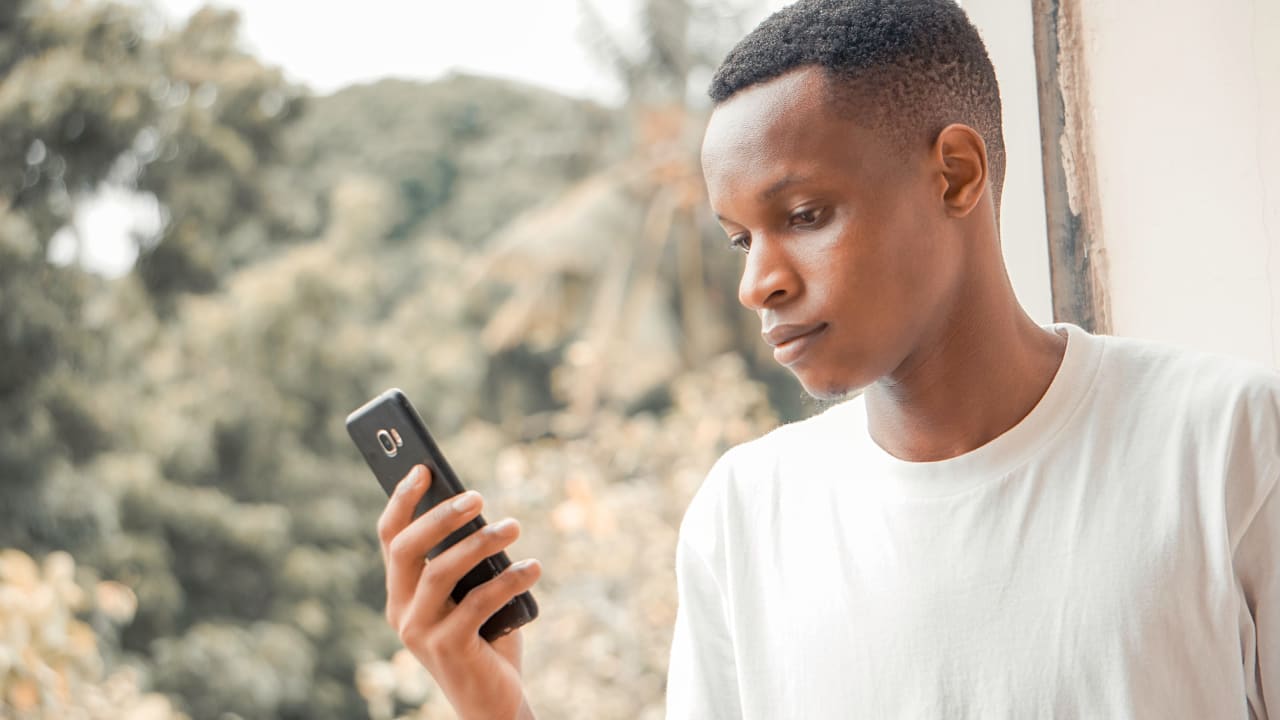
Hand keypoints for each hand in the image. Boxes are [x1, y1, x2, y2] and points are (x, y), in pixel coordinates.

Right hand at [378, 464, 541, 719]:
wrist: (493, 702)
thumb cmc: (486, 638)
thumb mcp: (472, 594)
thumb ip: (469, 562)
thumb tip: (479, 511)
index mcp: (400, 592)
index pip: (390, 537)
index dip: (402, 500)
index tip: (423, 467)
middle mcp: (400, 611)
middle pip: (407, 549)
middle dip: (441, 516)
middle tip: (478, 497)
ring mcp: (419, 632)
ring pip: (441, 571)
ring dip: (481, 542)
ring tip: (515, 526)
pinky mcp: (447, 649)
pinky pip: (478, 603)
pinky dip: (509, 580)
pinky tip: (534, 568)